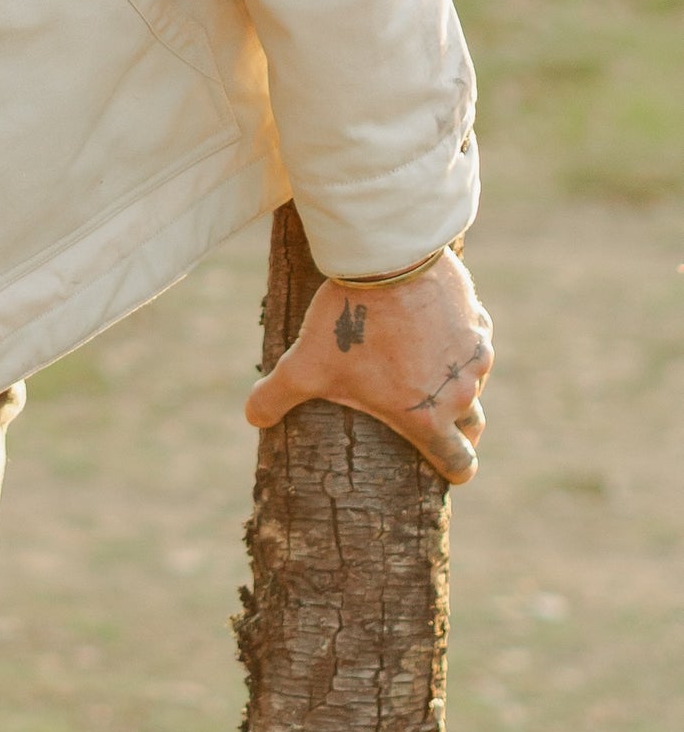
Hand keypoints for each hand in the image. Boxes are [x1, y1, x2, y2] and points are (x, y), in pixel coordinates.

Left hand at [244, 245, 493, 483]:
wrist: (388, 261)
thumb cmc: (348, 323)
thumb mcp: (304, 367)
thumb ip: (275, 398)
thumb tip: (253, 417)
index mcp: (428, 418)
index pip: (459, 464)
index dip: (455, 470)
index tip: (447, 469)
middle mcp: (462, 392)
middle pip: (472, 428)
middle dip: (458, 432)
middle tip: (434, 425)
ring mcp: (476, 355)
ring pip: (474, 381)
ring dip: (456, 383)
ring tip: (427, 374)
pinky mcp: (478, 320)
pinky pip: (476, 342)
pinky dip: (460, 345)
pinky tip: (435, 334)